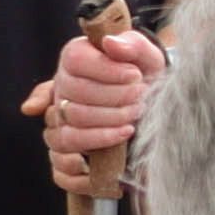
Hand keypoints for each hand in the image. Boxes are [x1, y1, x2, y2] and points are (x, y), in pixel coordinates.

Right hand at [26, 21, 158, 201]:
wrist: (155, 108)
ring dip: (103, 131)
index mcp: (74, 62)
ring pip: (66, 135)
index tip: (135, 76)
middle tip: (140, 101)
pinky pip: (60, 170)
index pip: (74, 63)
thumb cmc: (146, 80)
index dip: (106, 71)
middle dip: (112, 102)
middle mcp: (60, 93)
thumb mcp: (147, 57)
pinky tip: (112, 150)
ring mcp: (59, 127)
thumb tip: (111, 44)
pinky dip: (84, 168)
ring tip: (131, 124)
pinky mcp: (66, 157)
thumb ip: (132, 44)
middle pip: (72, 101)